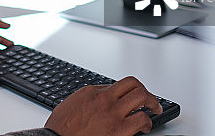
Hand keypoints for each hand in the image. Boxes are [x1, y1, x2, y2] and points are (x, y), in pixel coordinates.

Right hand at [44, 76, 161, 135]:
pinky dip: (147, 122)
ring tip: (155, 109)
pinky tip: (145, 127)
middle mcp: (104, 98)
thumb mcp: (70, 106)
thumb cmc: (60, 129)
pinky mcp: (120, 129)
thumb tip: (93, 103)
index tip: (128, 99)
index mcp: (91, 92)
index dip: (125, 93)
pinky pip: (142, 119)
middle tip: (149, 99)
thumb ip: (85, 101)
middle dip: (144, 91)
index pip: (116, 85)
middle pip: (132, 84)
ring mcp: (113, 112)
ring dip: (152, 102)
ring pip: (141, 96)